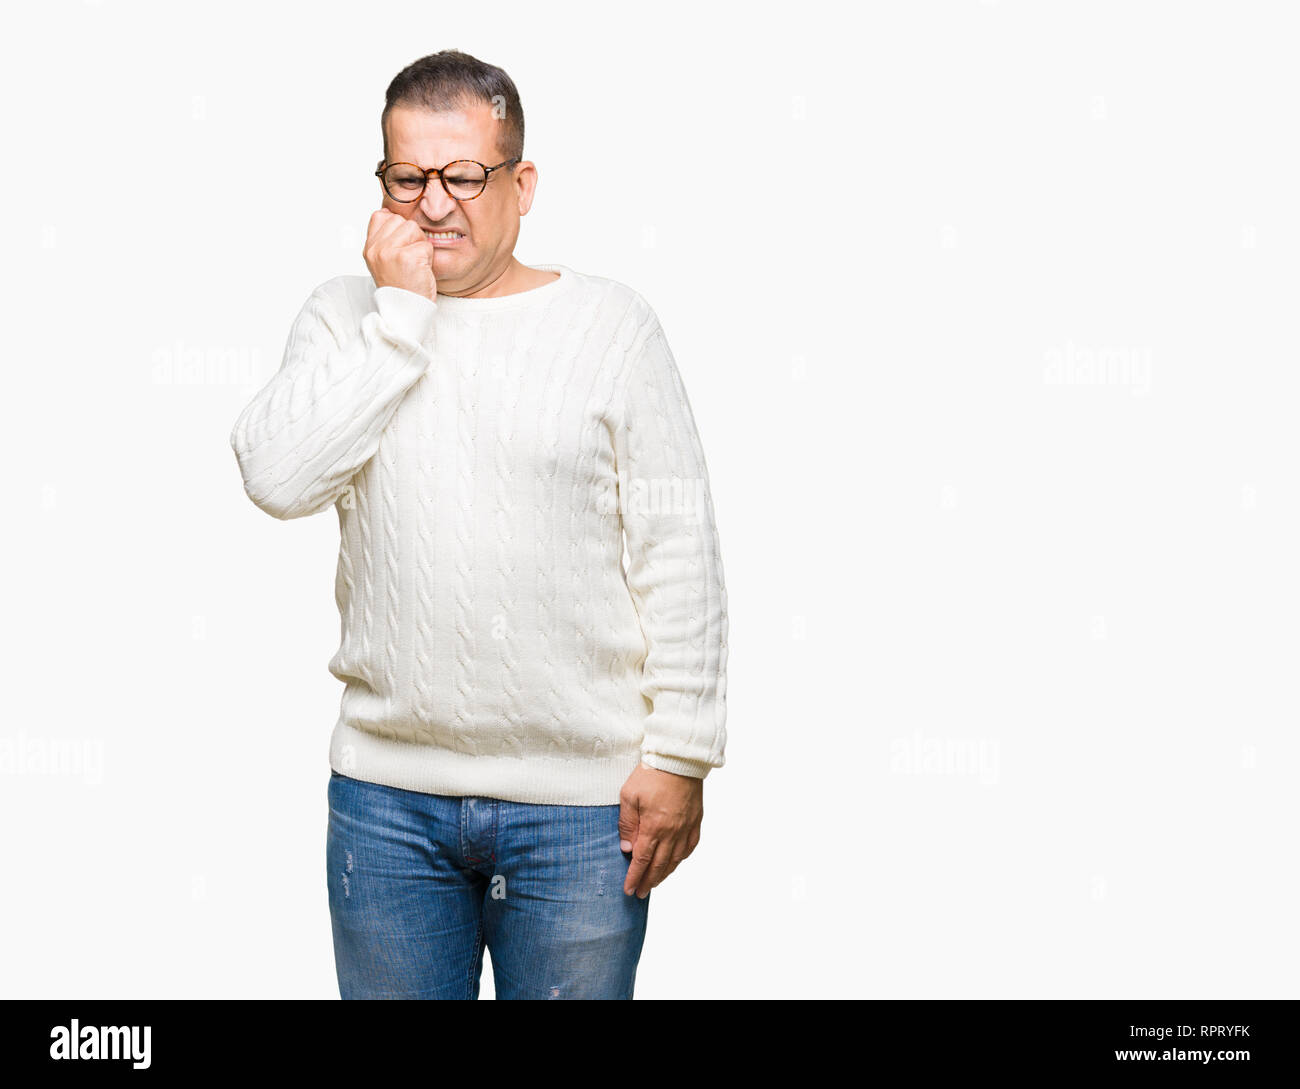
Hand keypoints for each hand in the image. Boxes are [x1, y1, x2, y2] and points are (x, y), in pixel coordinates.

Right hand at [363, 209, 435, 299]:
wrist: (405, 313)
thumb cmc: (401, 288)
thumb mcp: (384, 262)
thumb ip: (386, 239)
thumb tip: (391, 214)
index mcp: (369, 248)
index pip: (381, 216)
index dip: (396, 227)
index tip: (401, 248)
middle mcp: (376, 248)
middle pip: (401, 220)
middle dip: (411, 237)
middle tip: (410, 260)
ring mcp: (389, 252)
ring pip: (414, 228)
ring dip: (421, 246)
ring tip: (415, 265)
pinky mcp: (406, 257)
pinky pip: (426, 245)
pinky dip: (428, 258)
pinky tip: (420, 271)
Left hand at [618, 762, 703, 897]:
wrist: (679, 758)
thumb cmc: (651, 774)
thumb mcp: (629, 795)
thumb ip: (627, 824)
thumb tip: (627, 849)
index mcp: (654, 826)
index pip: (642, 860)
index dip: (635, 877)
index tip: (629, 890)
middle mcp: (672, 832)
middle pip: (659, 865)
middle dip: (648, 882)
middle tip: (640, 893)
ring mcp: (686, 827)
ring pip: (675, 860)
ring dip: (664, 874)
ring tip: (655, 883)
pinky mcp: (696, 821)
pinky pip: (689, 847)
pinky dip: (681, 859)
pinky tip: (675, 863)